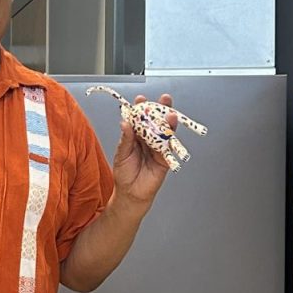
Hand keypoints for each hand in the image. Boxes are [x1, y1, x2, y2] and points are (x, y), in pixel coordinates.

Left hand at [110, 94, 175, 213]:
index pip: (139, 119)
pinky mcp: (164, 158)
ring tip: (170, 112)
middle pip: (156, 122)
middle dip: (160, 110)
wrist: (131, 194)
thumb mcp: (121, 154)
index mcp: (135, 137)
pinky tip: (172, 129)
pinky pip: (169, 146)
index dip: (141, 109)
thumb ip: (125, 139)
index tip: (141, 99)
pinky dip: (171, 137)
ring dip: (169, 121)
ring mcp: (157, 148)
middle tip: (164, 99)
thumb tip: (125, 123)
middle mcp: (148, 140)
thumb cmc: (124, 174)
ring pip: (165, 132)